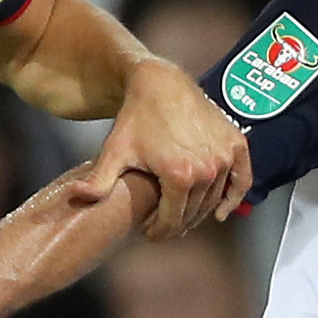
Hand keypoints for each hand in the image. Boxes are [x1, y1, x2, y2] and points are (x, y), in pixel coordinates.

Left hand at [69, 61, 250, 238]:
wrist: (160, 83)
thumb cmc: (135, 117)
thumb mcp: (114, 151)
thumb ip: (98, 181)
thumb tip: (76, 197)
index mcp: (179, 176)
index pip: (172, 220)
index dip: (158, 232)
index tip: (149, 234)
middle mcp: (207, 169)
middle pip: (193, 214)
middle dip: (176, 225)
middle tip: (164, 227)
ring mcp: (224, 157)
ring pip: (214, 200)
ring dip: (199, 213)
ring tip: (183, 216)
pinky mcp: (236, 145)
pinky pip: (242, 181)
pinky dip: (234, 198)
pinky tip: (221, 211)